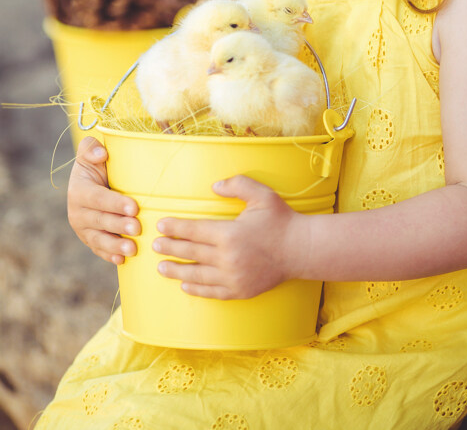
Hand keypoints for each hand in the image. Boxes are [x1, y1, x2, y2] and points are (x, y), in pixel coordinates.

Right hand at [67, 136, 140, 264]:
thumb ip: (91, 148)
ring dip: (115, 245)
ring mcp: (84, 229)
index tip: (134, 207)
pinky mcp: (90, 240)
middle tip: (137, 228)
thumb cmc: (98, 165)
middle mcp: (78, 212)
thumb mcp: (90, 153)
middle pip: (100, 221)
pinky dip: (109, 255)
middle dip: (119, 225)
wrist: (92, 182)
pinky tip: (122, 260)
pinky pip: (98, 250)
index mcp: (79, 191)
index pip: (98, 198)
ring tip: (132, 249)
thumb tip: (101, 154)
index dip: (115, 204)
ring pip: (98, 239)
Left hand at [152, 175, 303, 298]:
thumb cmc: (281, 220)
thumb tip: (214, 187)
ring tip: (161, 268)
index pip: (194, 230)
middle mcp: (227, 259)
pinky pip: (212, 292)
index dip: (176, 227)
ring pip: (197, 275)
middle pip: (191, 253)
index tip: (161, 225)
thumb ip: (238, 185)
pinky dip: (197, 289)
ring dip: (177, 271)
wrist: (301, 250)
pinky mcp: (240, 291)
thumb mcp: (262, 195)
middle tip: (154, 245)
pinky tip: (186, 285)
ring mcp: (233, 278)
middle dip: (170, 248)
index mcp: (229, 234)